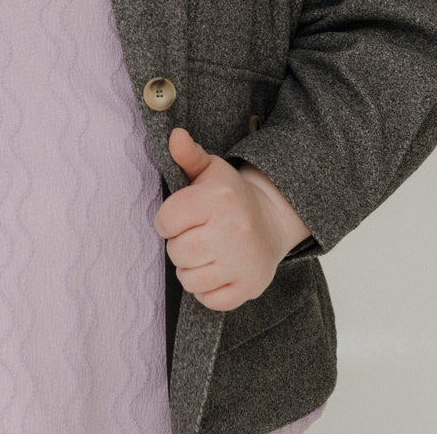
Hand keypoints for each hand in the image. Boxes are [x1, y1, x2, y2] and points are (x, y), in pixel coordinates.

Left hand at [153, 128, 309, 311]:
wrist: (271, 219)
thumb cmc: (230, 195)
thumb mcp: (210, 169)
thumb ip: (188, 154)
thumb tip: (174, 135)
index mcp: (218, 198)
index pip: (165, 220)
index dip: (167, 220)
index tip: (180, 216)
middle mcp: (232, 230)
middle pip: (177, 251)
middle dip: (178, 244)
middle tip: (194, 234)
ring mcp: (243, 262)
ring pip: (190, 279)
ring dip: (190, 269)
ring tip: (203, 252)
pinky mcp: (250, 287)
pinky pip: (210, 301)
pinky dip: (207, 290)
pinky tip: (215, 270)